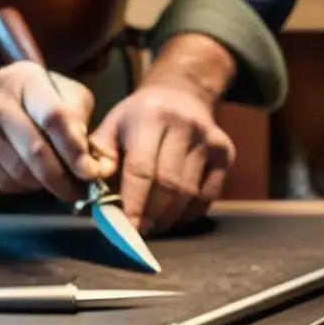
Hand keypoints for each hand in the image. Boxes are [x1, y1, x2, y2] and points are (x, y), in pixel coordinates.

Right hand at [0, 61, 113, 201]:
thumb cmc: (22, 101)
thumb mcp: (56, 92)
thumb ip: (77, 116)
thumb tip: (94, 158)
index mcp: (22, 79)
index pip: (54, 117)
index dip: (75, 149)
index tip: (91, 170)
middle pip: (38, 152)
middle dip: (65, 178)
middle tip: (81, 190)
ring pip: (24, 174)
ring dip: (46, 184)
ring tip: (56, 180)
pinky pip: (9, 185)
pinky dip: (26, 187)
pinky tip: (29, 175)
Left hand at [90, 78, 235, 234]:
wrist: (181, 94)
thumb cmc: (139, 117)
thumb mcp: (113, 125)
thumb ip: (101, 155)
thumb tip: (98, 190)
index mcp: (150, 116)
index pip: (141, 168)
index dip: (134, 202)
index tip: (128, 226)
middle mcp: (184, 125)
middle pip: (168, 184)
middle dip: (152, 213)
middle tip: (140, 229)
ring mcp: (208, 139)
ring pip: (189, 192)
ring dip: (170, 217)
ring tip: (154, 225)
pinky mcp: (225, 153)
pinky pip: (208, 195)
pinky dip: (190, 213)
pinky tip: (174, 217)